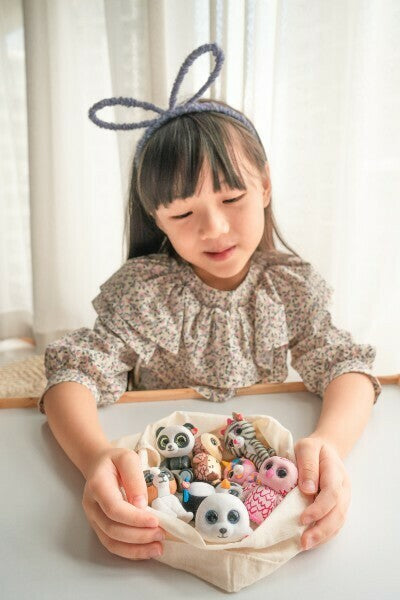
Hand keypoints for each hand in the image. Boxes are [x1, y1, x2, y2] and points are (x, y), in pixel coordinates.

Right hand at [82, 447, 164, 559]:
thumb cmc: (115, 461)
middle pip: (112, 529)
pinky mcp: (99, 527)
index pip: (114, 509)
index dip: (135, 519)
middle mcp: (92, 506)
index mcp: (97, 486)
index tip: (155, 521)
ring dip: (135, 549)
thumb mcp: (127, 458)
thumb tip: (141, 505)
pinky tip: (146, 551)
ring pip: (111, 542)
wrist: (98, 465)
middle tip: (161, 534)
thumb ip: (134, 479)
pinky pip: (112, 545)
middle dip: (139, 535)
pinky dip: (129, 551)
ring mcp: (93, 519)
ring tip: (157, 548)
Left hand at [294, 436, 350, 550]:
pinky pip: (334, 523)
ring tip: (305, 545)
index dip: (319, 508)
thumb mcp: (306, 447)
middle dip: (321, 529)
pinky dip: (324, 535)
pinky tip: (311, 541)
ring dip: (323, 536)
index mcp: (335, 471)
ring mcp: (343, 499)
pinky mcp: (338, 506)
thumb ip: (307, 465)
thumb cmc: (313, 449)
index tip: (302, 518)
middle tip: (304, 541)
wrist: (325, 450)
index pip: (331, 493)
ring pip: (338, 521)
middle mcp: (343, 488)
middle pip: (338, 512)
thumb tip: (307, 489)